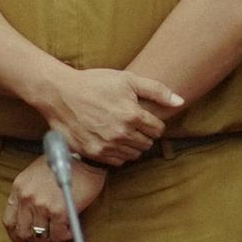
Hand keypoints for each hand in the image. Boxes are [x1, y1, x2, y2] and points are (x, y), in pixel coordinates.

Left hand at [5, 156, 104, 241]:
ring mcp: (41, 205)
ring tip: (60, 231)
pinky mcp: (58, 211)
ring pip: (40, 236)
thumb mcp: (34, 174)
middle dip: (33, 239)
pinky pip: (57, 234)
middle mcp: (26, 197)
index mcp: (18, 187)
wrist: (82, 157)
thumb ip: (28, 193)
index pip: (8, 220)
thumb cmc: (62, 164)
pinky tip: (69, 230)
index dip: (15, 235)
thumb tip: (30, 216)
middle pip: (22, 231)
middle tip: (45, 239)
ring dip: (50, 237)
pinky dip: (63, 236)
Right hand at [40, 67, 186, 165]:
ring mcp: (107, 145)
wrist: (60, 93)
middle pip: (147, 143)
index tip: (142, 116)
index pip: (158, 129)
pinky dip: (117, 153)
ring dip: (131, 144)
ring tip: (120, 130)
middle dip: (143, 134)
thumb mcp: (127, 79)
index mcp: (133, 115)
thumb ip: (157, 90)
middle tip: (130, 123)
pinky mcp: (94, 153)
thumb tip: (180, 101)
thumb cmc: (94, 83)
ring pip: (134, 154)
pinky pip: (117, 161)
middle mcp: (122, 133)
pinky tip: (109, 139)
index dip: (152, 122)